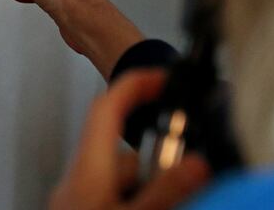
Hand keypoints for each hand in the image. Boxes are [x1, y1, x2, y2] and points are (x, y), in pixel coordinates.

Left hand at [49, 70, 210, 209]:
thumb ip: (163, 190)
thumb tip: (195, 164)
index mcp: (86, 169)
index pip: (107, 107)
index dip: (134, 83)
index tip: (162, 77)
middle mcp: (78, 179)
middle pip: (124, 149)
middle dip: (160, 157)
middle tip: (189, 168)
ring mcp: (77, 197)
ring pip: (123, 175)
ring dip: (151, 182)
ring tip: (178, 198)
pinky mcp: (81, 209)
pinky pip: (114, 192)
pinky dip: (138, 197)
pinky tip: (153, 204)